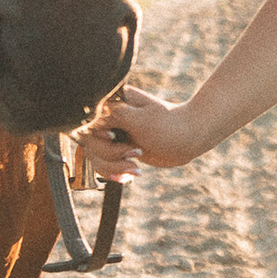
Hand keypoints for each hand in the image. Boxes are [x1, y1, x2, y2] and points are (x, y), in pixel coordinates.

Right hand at [76, 84, 203, 175]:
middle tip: (135, 153)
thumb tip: (89, 115)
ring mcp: (113, 135)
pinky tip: (132, 173)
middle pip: (88, 143)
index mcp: (112, 104)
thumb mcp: (140, 119)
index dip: (95, 135)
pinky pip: (105, 165)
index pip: (85, 122)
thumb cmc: (169, 125)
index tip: (112, 137)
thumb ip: (112, 115)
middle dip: (109, 155)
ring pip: (95, 157)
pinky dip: (116, 172)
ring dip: (113, 167)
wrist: (190, 138)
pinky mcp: (119, 149)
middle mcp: (109, 118)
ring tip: (135, 168)